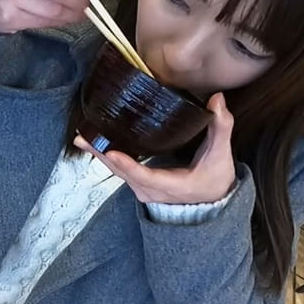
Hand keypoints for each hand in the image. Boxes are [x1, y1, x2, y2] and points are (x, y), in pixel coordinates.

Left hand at [74, 94, 236, 203]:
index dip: (129, 165)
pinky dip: (108, 157)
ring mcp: (143, 190)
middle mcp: (152, 191)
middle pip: (122, 173)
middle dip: (102, 154)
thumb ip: (220, 127)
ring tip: (83, 138)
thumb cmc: (215, 179)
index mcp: (172, 186)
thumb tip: (217, 100)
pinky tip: (96, 144)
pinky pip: (120, 171)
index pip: (146, 176)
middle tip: (83, 138)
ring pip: (118, 172)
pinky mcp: (139, 185)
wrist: (211, 203)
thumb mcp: (220, 155)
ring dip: (100, 155)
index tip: (113, 152)